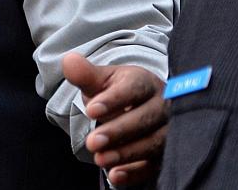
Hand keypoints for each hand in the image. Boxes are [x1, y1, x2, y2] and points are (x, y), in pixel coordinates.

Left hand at [62, 53, 166, 186]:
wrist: (137, 107)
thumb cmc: (117, 91)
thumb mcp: (100, 80)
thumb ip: (85, 74)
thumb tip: (69, 61)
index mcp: (145, 82)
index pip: (133, 89)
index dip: (113, 100)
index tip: (91, 110)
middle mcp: (162, 106)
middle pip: (145, 118)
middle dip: (118, 131)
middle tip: (92, 141)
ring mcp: (168, 130)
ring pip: (153, 143)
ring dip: (126, 153)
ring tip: (99, 159)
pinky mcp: (166, 153)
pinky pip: (155, 165)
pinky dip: (135, 173)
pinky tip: (115, 176)